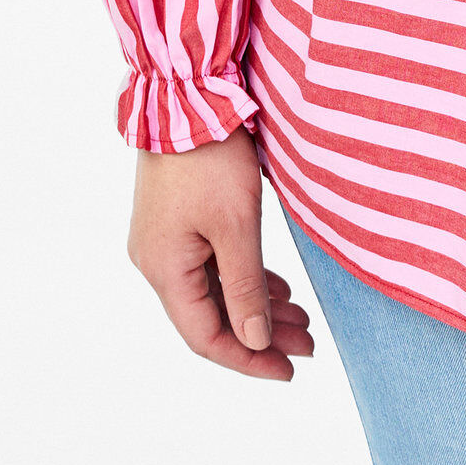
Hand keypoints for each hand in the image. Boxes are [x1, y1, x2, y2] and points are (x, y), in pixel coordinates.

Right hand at [127, 127, 314, 379]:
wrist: (186, 94)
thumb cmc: (212, 158)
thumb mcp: (237, 225)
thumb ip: (246, 287)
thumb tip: (255, 341)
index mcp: (165, 270)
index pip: (206, 337)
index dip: (248, 358)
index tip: (290, 370)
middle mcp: (157, 262)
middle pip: (211, 316)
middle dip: (260, 334)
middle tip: (308, 345)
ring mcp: (164, 240)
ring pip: (214, 290)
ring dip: (256, 306)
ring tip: (302, 319)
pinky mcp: (176, 220)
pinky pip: (210, 265)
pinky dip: (243, 279)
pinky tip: (276, 288)